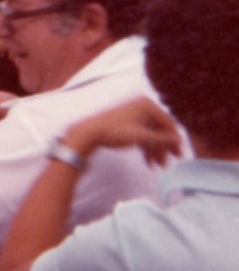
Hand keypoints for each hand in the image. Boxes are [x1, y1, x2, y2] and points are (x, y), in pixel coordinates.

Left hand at [64, 97, 182, 165]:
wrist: (90, 132)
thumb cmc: (116, 131)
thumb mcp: (142, 137)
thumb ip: (162, 139)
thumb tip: (179, 140)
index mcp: (146, 104)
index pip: (168, 123)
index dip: (174, 140)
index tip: (179, 156)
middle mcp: (141, 106)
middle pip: (159, 129)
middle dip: (163, 147)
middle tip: (168, 163)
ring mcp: (133, 113)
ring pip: (150, 133)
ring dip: (155, 150)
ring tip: (157, 166)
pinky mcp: (127, 122)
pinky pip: (141, 134)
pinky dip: (145, 147)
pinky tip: (147, 162)